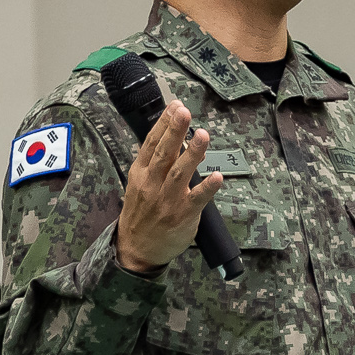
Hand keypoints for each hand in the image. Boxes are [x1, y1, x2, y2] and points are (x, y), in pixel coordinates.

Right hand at [115, 99, 224, 274]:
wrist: (136, 248)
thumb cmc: (142, 213)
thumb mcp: (139, 184)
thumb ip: (153, 162)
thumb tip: (168, 135)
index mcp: (141, 173)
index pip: (151, 144)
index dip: (163, 124)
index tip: (175, 106)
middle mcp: (153, 184)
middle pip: (164, 153)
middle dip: (174, 131)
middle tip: (184, 112)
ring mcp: (168, 200)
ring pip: (180, 172)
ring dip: (193, 153)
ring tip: (203, 134)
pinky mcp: (183, 215)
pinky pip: (197, 199)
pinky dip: (207, 187)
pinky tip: (217, 176)